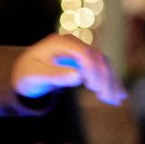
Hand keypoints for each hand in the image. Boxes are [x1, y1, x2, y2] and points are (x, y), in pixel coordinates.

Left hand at [11, 33, 126, 104]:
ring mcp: (81, 51)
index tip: (93, 87)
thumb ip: (55, 75)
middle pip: (97, 58)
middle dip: (105, 78)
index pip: (83, 53)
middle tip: (107, 98)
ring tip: (116, 100)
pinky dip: (111, 82)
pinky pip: (102, 70)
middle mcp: (74, 44)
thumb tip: (78, 75)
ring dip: (111, 82)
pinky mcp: (86, 61)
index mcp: (60, 43)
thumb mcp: (36, 76)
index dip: (92, 69)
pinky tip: (119, 95)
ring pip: (103, 64)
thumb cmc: (27, 73)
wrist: (25, 71)